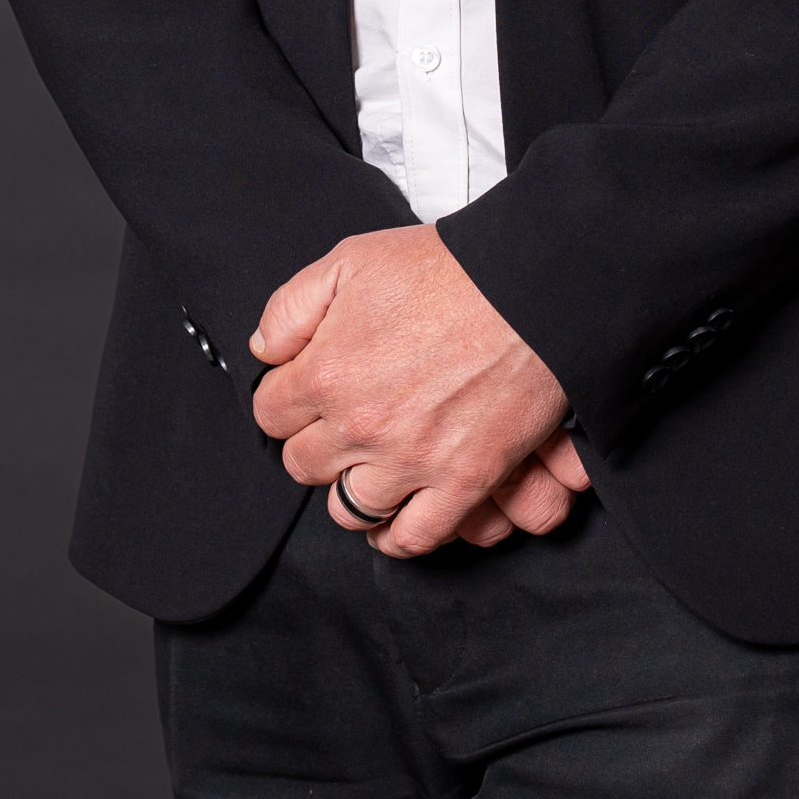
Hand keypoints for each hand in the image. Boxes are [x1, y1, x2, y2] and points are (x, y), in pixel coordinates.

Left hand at [248, 224, 575, 556]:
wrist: (533, 288)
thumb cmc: (449, 269)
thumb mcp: (350, 260)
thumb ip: (292, 307)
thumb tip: (266, 350)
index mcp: (326, 374)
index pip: (270, 414)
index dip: (286, 399)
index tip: (305, 392)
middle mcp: (361, 427)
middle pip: (303, 464)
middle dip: (315, 443)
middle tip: (341, 423)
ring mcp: (412, 462)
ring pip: (348, 509)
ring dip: (352, 488)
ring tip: (368, 467)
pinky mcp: (463, 482)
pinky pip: (414, 538)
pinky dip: (398, 536)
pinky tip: (395, 517)